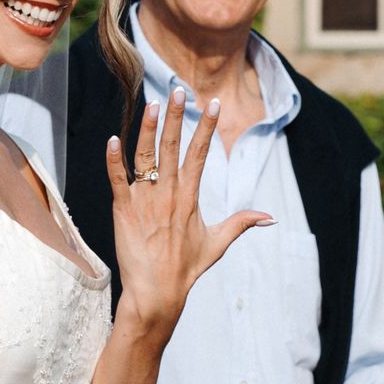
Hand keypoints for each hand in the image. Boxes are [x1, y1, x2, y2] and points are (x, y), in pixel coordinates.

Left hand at [108, 90, 269, 335]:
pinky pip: (118, 181)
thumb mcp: (218, 244)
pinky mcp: (124, 212)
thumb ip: (241, 224)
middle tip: (177, 89)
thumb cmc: (186, 270)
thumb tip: (271, 217)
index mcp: (190, 198)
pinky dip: (114, 161)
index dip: (206, 127)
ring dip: (147, 130)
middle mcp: (169, 195)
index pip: (200, 154)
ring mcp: (145, 202)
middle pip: (173, 147)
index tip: (211, 104)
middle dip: (176, 116)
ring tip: (150, 104)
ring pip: (146, 158)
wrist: (157, 294)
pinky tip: (112, 139)